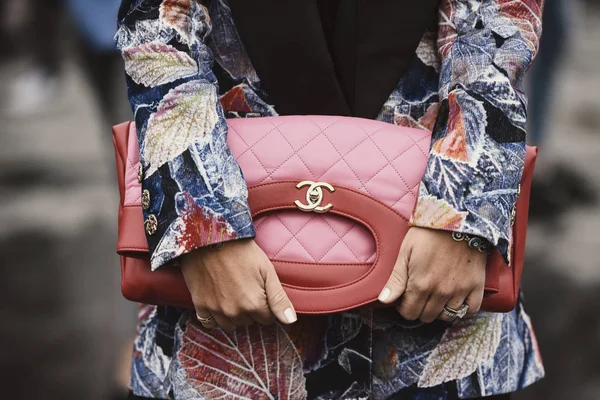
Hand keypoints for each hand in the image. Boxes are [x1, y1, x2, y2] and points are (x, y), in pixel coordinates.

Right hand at [181, 239, 296, 330]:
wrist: (212, 237)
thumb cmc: (242, 251)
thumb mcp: (267, 270)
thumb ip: (279, 298)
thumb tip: (290, 321)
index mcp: (253, 304)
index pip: (267, 319)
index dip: (266, 305)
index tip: (260, 290)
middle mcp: (234, 312)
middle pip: (249, 322)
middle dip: (250, 309)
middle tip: (246, 286)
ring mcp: (215, 310)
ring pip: (230, 325)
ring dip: (234, 314)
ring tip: (232, 293)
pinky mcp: (200, 304)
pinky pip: (209, 323)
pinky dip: (215, 317)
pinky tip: (218, 303)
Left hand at [378, 227, 486, 322]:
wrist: (458, 218)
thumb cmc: (428, 233)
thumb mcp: (406, 252)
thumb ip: (396, 279)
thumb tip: (384, 301)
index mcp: (420, 285)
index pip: (409, 313)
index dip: (403, 306)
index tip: (405, 296)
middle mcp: (441, 292)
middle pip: (426, 316)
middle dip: (419, 308)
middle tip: (419, 293)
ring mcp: (460, 290)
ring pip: (446, 316)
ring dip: (438, 309)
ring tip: (435, 295)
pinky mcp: (476, 286)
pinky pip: (470, 309)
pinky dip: (462, 308)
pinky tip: (454, 298)